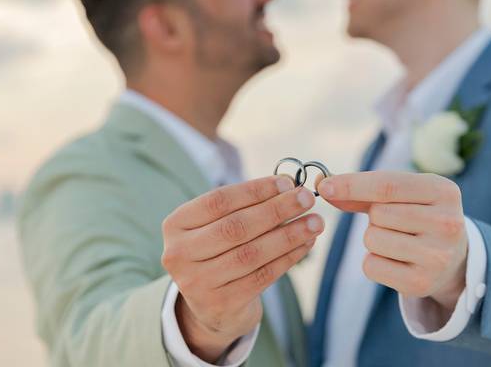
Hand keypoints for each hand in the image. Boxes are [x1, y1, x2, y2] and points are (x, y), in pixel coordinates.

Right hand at [161, 176, 322, 361]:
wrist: (210, 307)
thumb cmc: (219, 252)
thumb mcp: (218, 226)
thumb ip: (246, 206)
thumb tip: (290, 186)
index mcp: (175, 225)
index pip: (218, 201)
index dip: (255, 190)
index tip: (286, 182)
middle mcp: (179, 254)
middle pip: (235, 227)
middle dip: (276, 210)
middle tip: (306, 198)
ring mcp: (197, 283)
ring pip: (252, 253)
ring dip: (289, 235)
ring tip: (314, 222)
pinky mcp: (221, 304)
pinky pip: (263, 275)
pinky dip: (289, 257)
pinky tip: (306, 244)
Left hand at [318, 171, 467, 311]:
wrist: (452, 259)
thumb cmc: (419, 216)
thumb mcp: (403, 195)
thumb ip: (363, 190)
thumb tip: (323, 185)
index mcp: (443, 191)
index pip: (387, 185)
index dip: (351, 184)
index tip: (325, 186)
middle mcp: (447, 223)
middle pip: (378, 214)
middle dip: (374, 217)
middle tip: (395, 222)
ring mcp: (437, 256)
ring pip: (372, 240)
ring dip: (373, 239)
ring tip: (397, 240)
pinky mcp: (422, 283)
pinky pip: (371, 266)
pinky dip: (373, 262)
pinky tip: (395, 260)